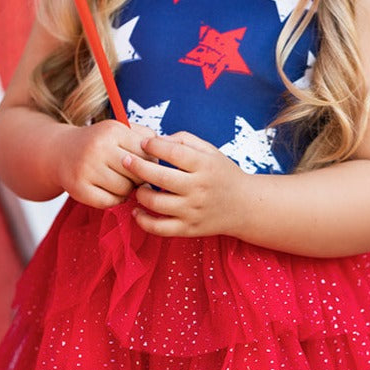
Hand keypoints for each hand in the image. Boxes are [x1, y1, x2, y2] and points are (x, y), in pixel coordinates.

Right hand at [55, 119, 153, 208]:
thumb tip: (171, 149)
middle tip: (132, 177)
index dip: (149, 163)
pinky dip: (113, 200)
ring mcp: (86, 169)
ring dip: (127, 191)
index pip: (146, 154)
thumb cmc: (101, 142)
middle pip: (137, 174)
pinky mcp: (78, 188)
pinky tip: (109, 192)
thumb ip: (147, 137)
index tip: (144, 164)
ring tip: (121, 183)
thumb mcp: (120, 131)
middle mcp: (98, 148)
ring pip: (124, 190)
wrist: (61, 151)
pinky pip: (108, 202)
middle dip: (139, 178)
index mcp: (113, 131)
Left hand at [123, 132, 246, 236]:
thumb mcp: (210, 151)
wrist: (244, 206)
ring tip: (138, 186)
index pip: (174, 153)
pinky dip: (143, 221)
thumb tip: (155, 140)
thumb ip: (183, 140)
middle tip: (125, 160)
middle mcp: (199, 189)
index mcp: (205, 166)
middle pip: (160, 178)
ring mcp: (193, 211)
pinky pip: (159, 228)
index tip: (144, 143)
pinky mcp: (189, 229)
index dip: (154, 145)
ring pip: (156, 203)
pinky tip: (137, 211)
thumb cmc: (222, 174)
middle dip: (137, 166)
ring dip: (139, 193)